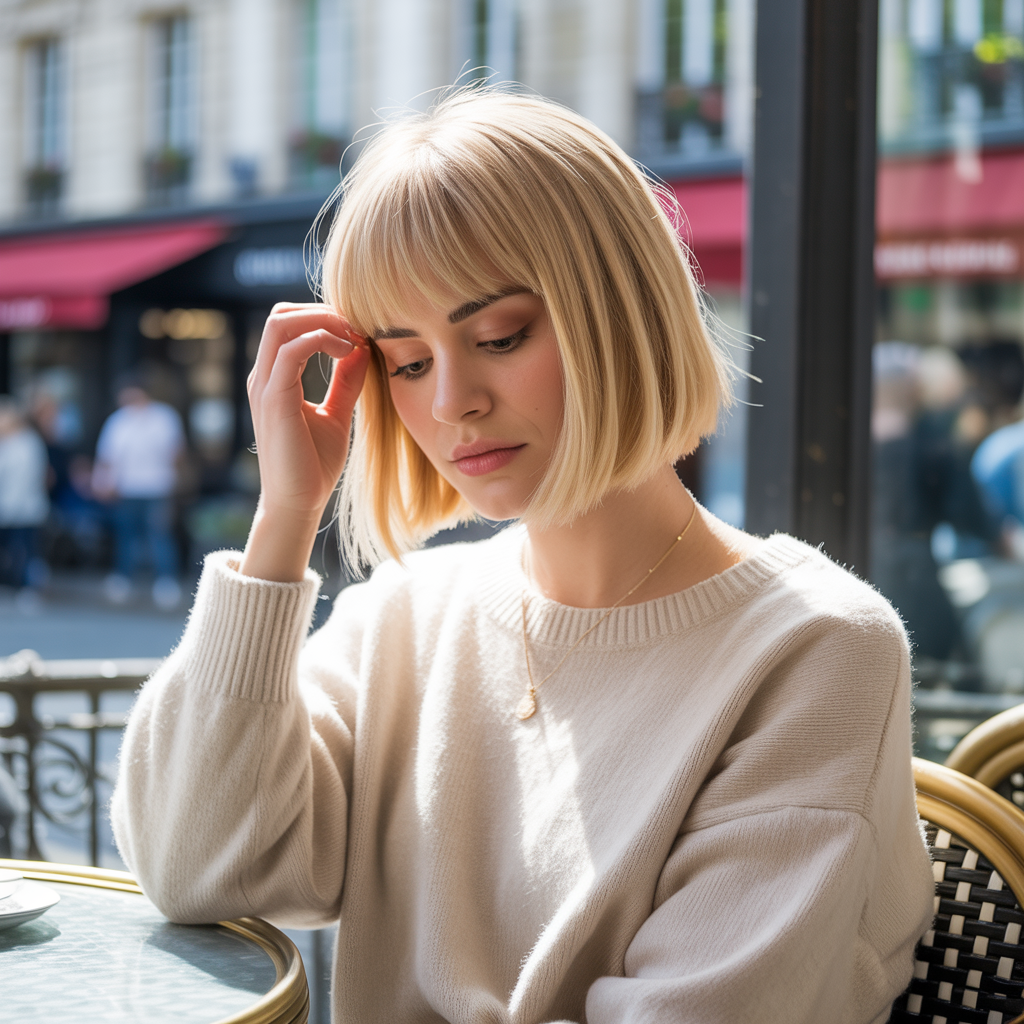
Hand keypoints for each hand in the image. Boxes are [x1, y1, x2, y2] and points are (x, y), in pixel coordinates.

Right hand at [241, 303, 370, 580]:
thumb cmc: (313, 465)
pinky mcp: (274, 401)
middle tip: (356, 328)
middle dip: (322, 311)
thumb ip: (345, 383)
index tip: (359, 333)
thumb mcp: (336, 415)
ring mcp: (265, 387)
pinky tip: (347, 353)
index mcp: (275, 378)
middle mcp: (264, 377)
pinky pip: (289, 352)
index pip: (290, 325)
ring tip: (352, 338)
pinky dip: (320, 341)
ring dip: (322, 321)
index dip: (324, 318)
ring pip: (281, 324)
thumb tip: (361, 351)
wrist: (299, 503)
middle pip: (281, 314)